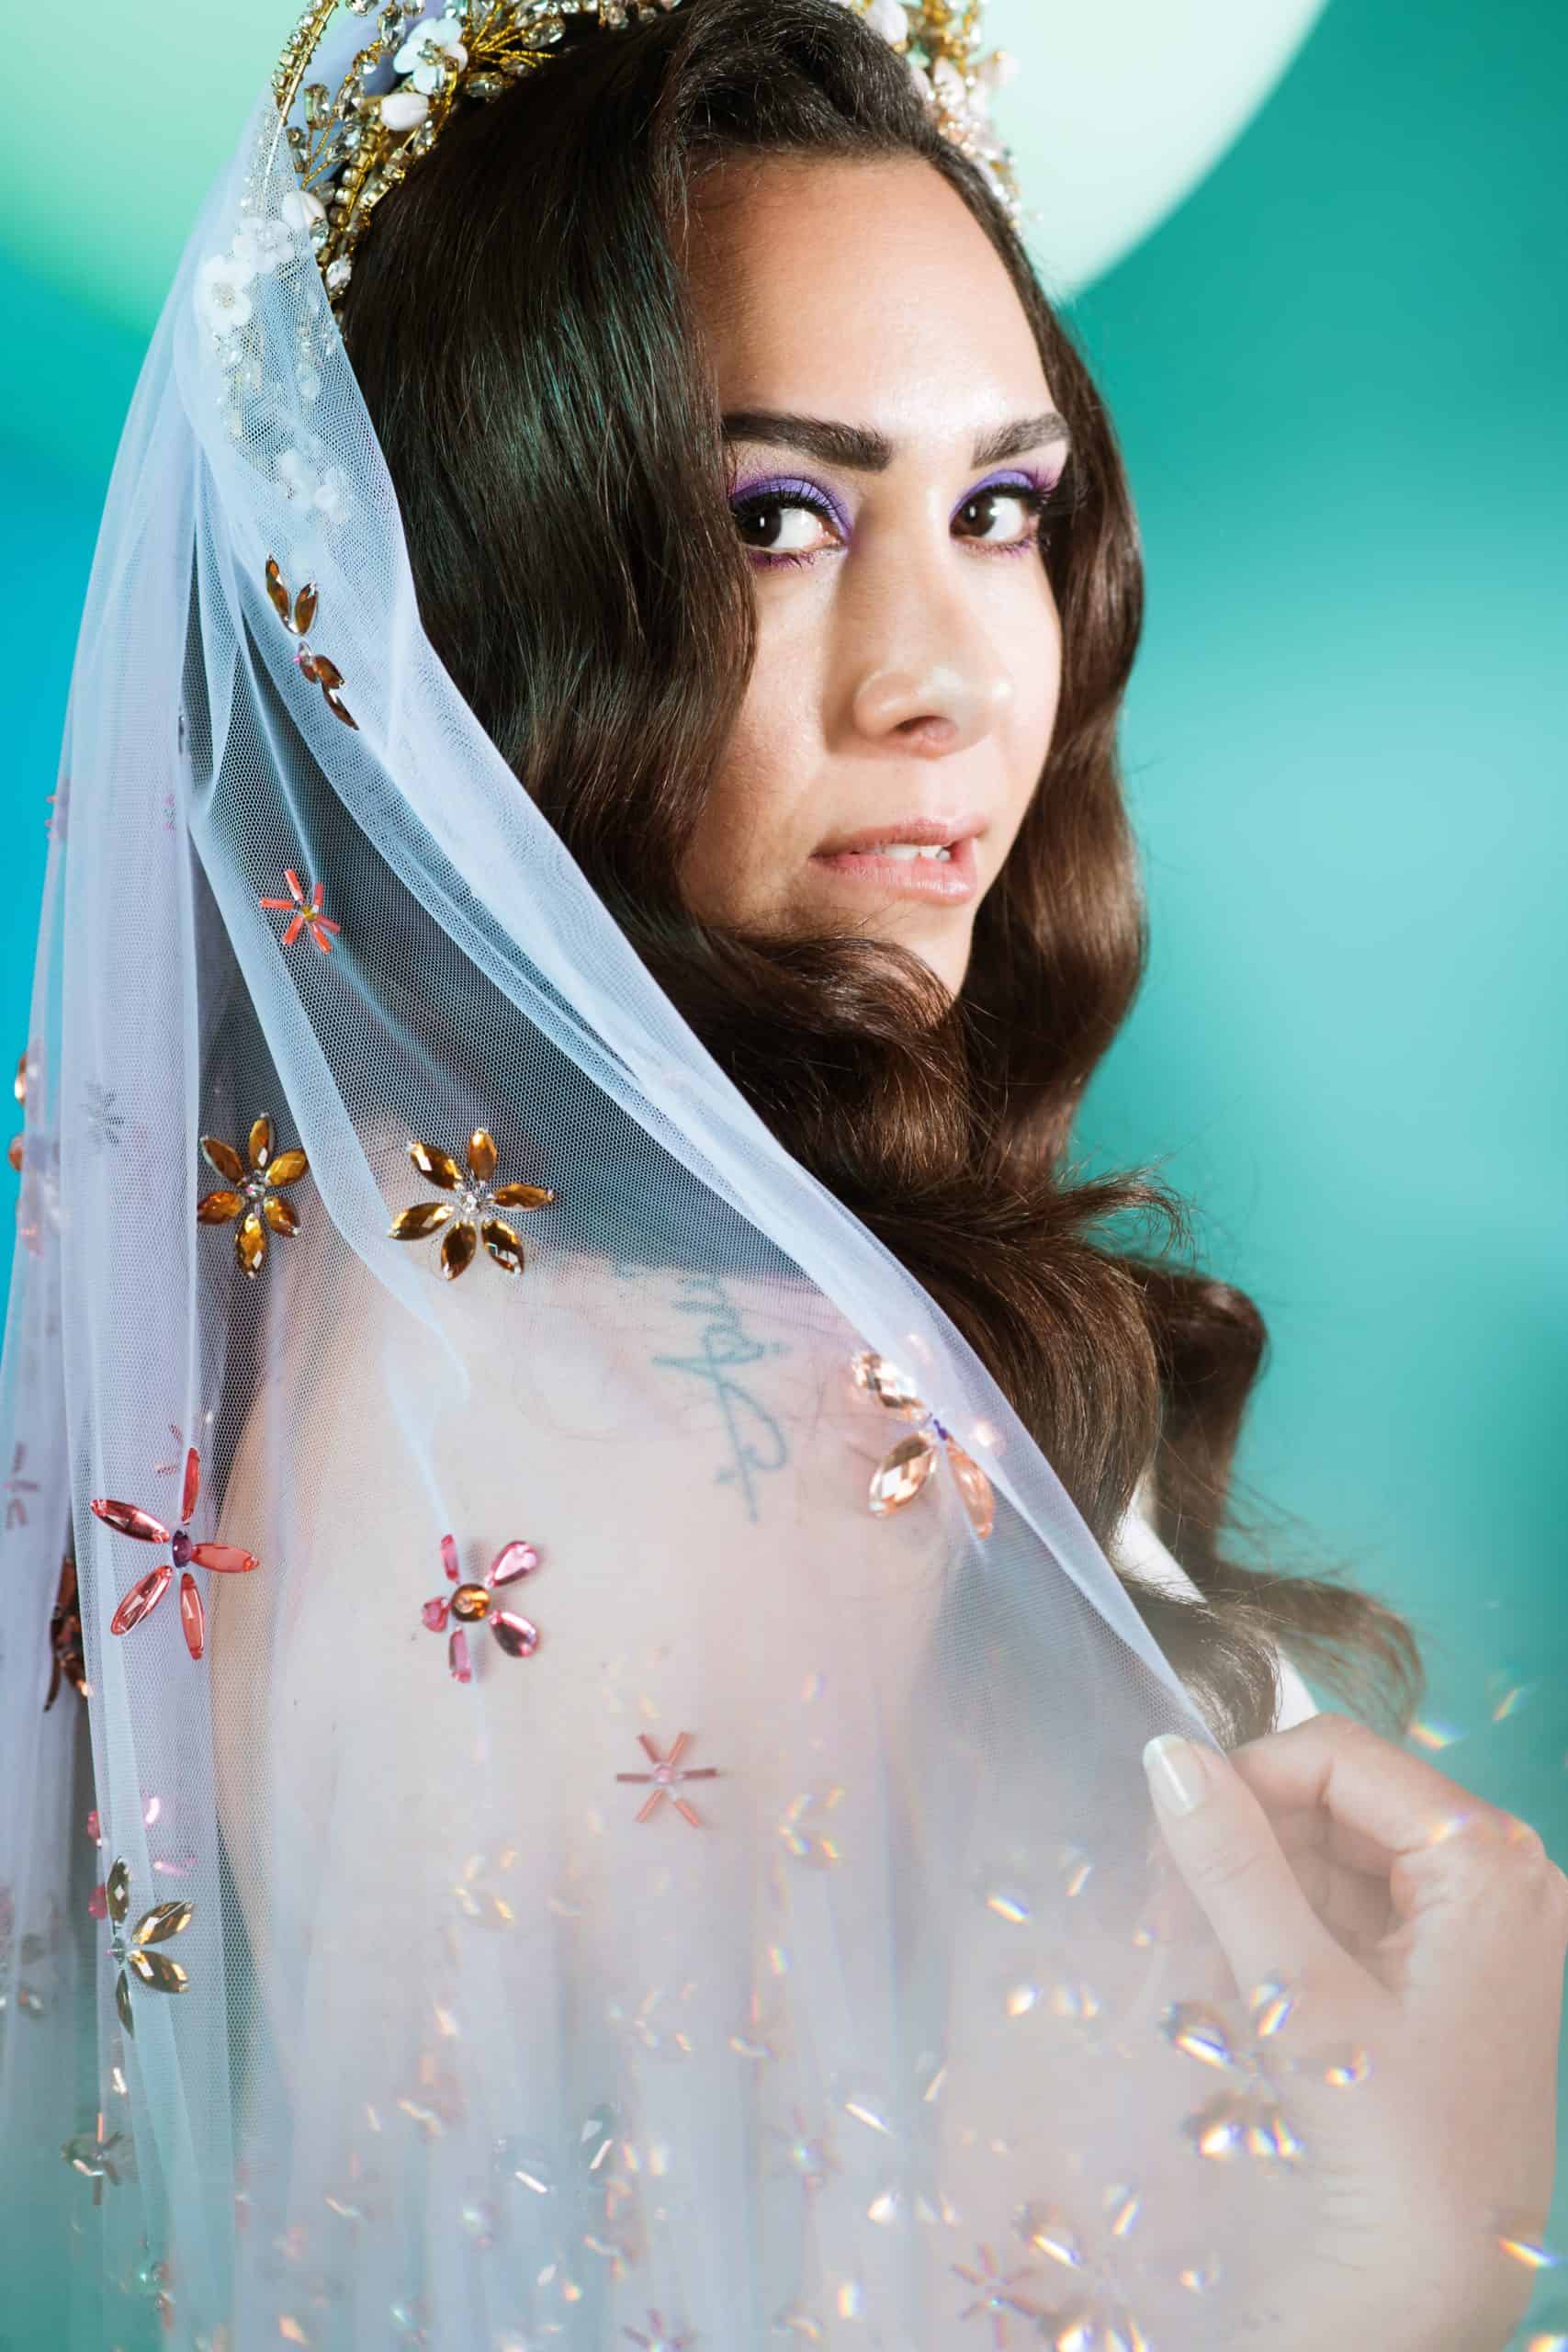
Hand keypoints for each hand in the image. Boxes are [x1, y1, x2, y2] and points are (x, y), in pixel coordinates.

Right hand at [1142, 1711, 1567, 2350]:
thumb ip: (1231, 1860)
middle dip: (1248, 1838)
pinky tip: (1233, 1968)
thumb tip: (1165, 1751)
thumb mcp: (1298, 1989)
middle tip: (1166, 1897)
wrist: (1431, 2288)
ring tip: (1189, 1939)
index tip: (1172, 1836)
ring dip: (1254, 1883)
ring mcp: (1478, 1927)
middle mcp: (1501, 1877)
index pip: (1341, 1756)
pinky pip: (1350, 1908)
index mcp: (1489, 1861)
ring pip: (1336, 1853)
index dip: (1248, 1779)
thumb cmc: (1388, 2141)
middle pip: (1340, 1801)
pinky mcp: (1448, 1973)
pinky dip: (1283, 1924)